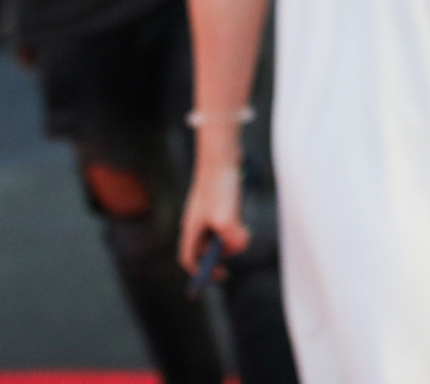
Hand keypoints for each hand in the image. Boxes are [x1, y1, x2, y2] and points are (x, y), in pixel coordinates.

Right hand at [178, 155, 247, 270]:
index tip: (222, 275)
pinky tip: (240, 206)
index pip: (189, 258)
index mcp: (191, 228)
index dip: (202, 272)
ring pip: (221, 233)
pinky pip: (228, 219)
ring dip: (232, 233)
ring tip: (239, 217)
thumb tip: (240, 245)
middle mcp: (197, 221)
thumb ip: (232, 239)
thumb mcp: (226, 218)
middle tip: (239, 240)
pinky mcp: (219, 201)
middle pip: (208, 248)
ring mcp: (208, 211)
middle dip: (225, 249)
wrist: (222, 154)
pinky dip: (236, 220)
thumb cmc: (219, 185)